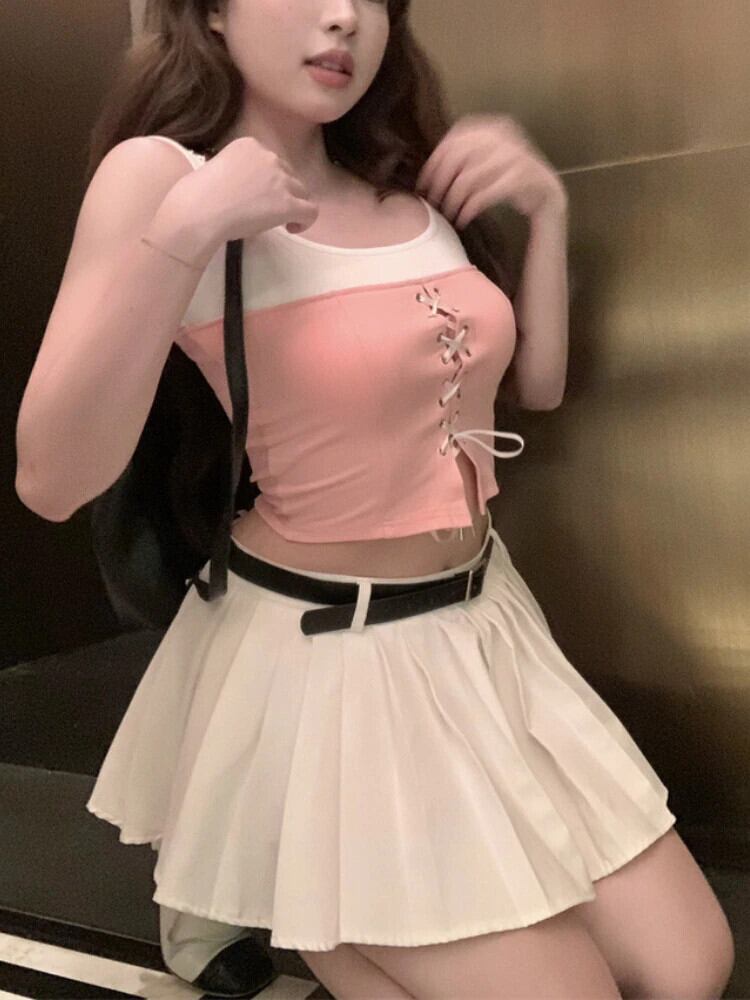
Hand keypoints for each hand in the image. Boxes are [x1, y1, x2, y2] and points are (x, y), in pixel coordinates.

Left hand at [416, 113, 567, 228]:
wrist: (545, 194)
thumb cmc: (506, 179)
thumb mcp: (485, 160)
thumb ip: (463, 156)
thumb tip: (426, 171)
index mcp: (490, 127)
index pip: (451, 142)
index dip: (433, 165)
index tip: (423, 186)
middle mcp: (501, 136)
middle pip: (455, 160)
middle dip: (439, 185)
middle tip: (432, 204)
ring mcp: (512, 156)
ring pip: (466, 180)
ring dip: (452, 202)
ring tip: (448, 215)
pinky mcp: (519, 178)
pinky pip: (482, 196)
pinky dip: (468, 210)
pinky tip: (462, 220)